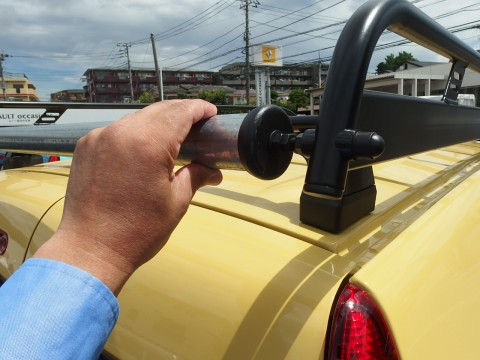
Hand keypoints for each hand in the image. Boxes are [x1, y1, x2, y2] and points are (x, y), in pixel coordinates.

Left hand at [34, 100, 222, 293]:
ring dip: (158, 123)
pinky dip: (135, 133)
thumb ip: (196, 176)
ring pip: (137, 118)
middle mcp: (121, 132)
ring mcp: (99, 137)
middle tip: (198, 126)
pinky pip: (117, 130)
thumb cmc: (136, 232)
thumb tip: (213, 171)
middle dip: (181, 113)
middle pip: (159, 110)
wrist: (89, 250)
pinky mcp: (86, 147)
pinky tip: (144, 149)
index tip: (211, 112)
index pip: (180, 112)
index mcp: (148, 144)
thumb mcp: (176, 203)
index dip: (199, 109)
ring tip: (173, 139)